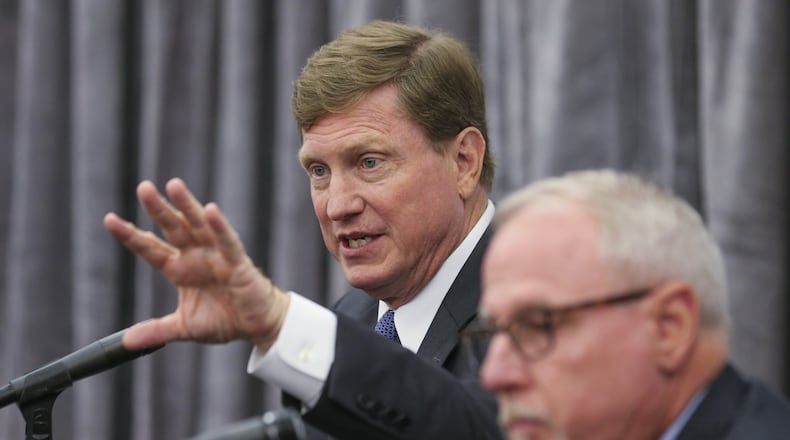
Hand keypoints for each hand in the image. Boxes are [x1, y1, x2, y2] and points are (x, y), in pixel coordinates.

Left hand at [103, 178, 288, 351]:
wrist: (257, 326)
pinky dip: (220, 227)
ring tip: (174, 185)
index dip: (131, 235)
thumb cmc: (224, 320)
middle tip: (143, 188)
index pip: (151, 248)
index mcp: (180, 270)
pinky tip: (211, 211)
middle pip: (173, 227)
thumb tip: (127, 342)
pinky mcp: (238, 262)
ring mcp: (217, 256)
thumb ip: (157, 331)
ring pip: (199, 226)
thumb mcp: (184, 328)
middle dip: (158, 208)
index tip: (109, 219)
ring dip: (187, 205)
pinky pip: (228, 242)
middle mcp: (196, 257)